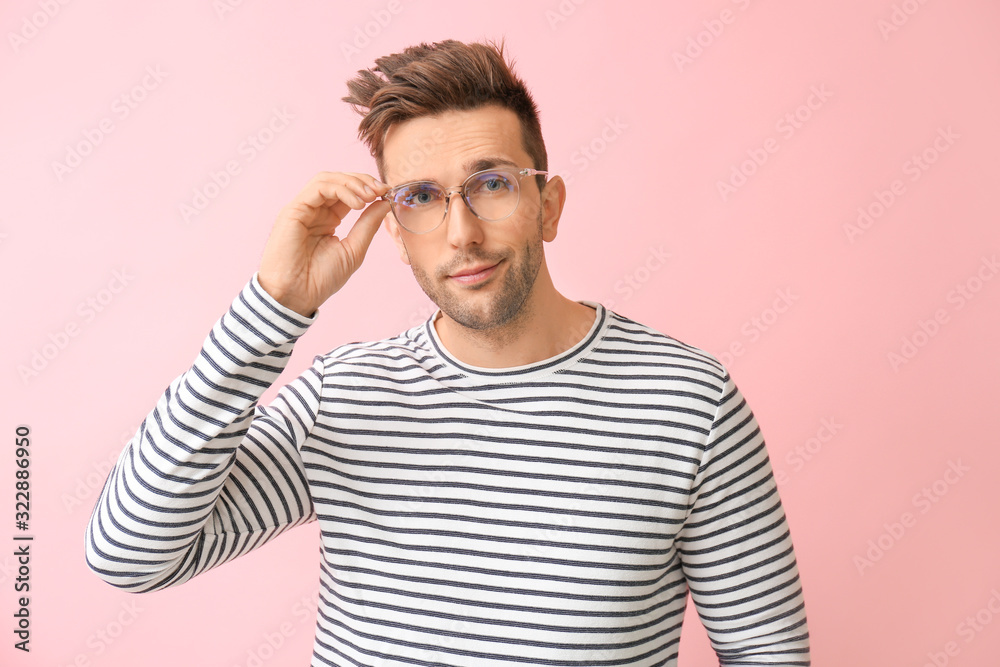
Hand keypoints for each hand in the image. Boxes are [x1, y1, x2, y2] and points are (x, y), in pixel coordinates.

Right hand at [258, 172, 390, 316]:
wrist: (297, 295)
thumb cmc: (321, 279)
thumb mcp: (353, 249)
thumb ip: (368, 225)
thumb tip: (384, 203)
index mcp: (328, 219)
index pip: (348, 193)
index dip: (368, 188)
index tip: (387, 193)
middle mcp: (314, 210)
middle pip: (338, 181)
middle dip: (362, 181)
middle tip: (381, 190)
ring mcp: (303, 208)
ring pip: (327, 179)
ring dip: (352, 183)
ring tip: (370, 196)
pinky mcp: (293, 210)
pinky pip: (318, 188)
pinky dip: (340, 189)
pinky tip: (357, 203)